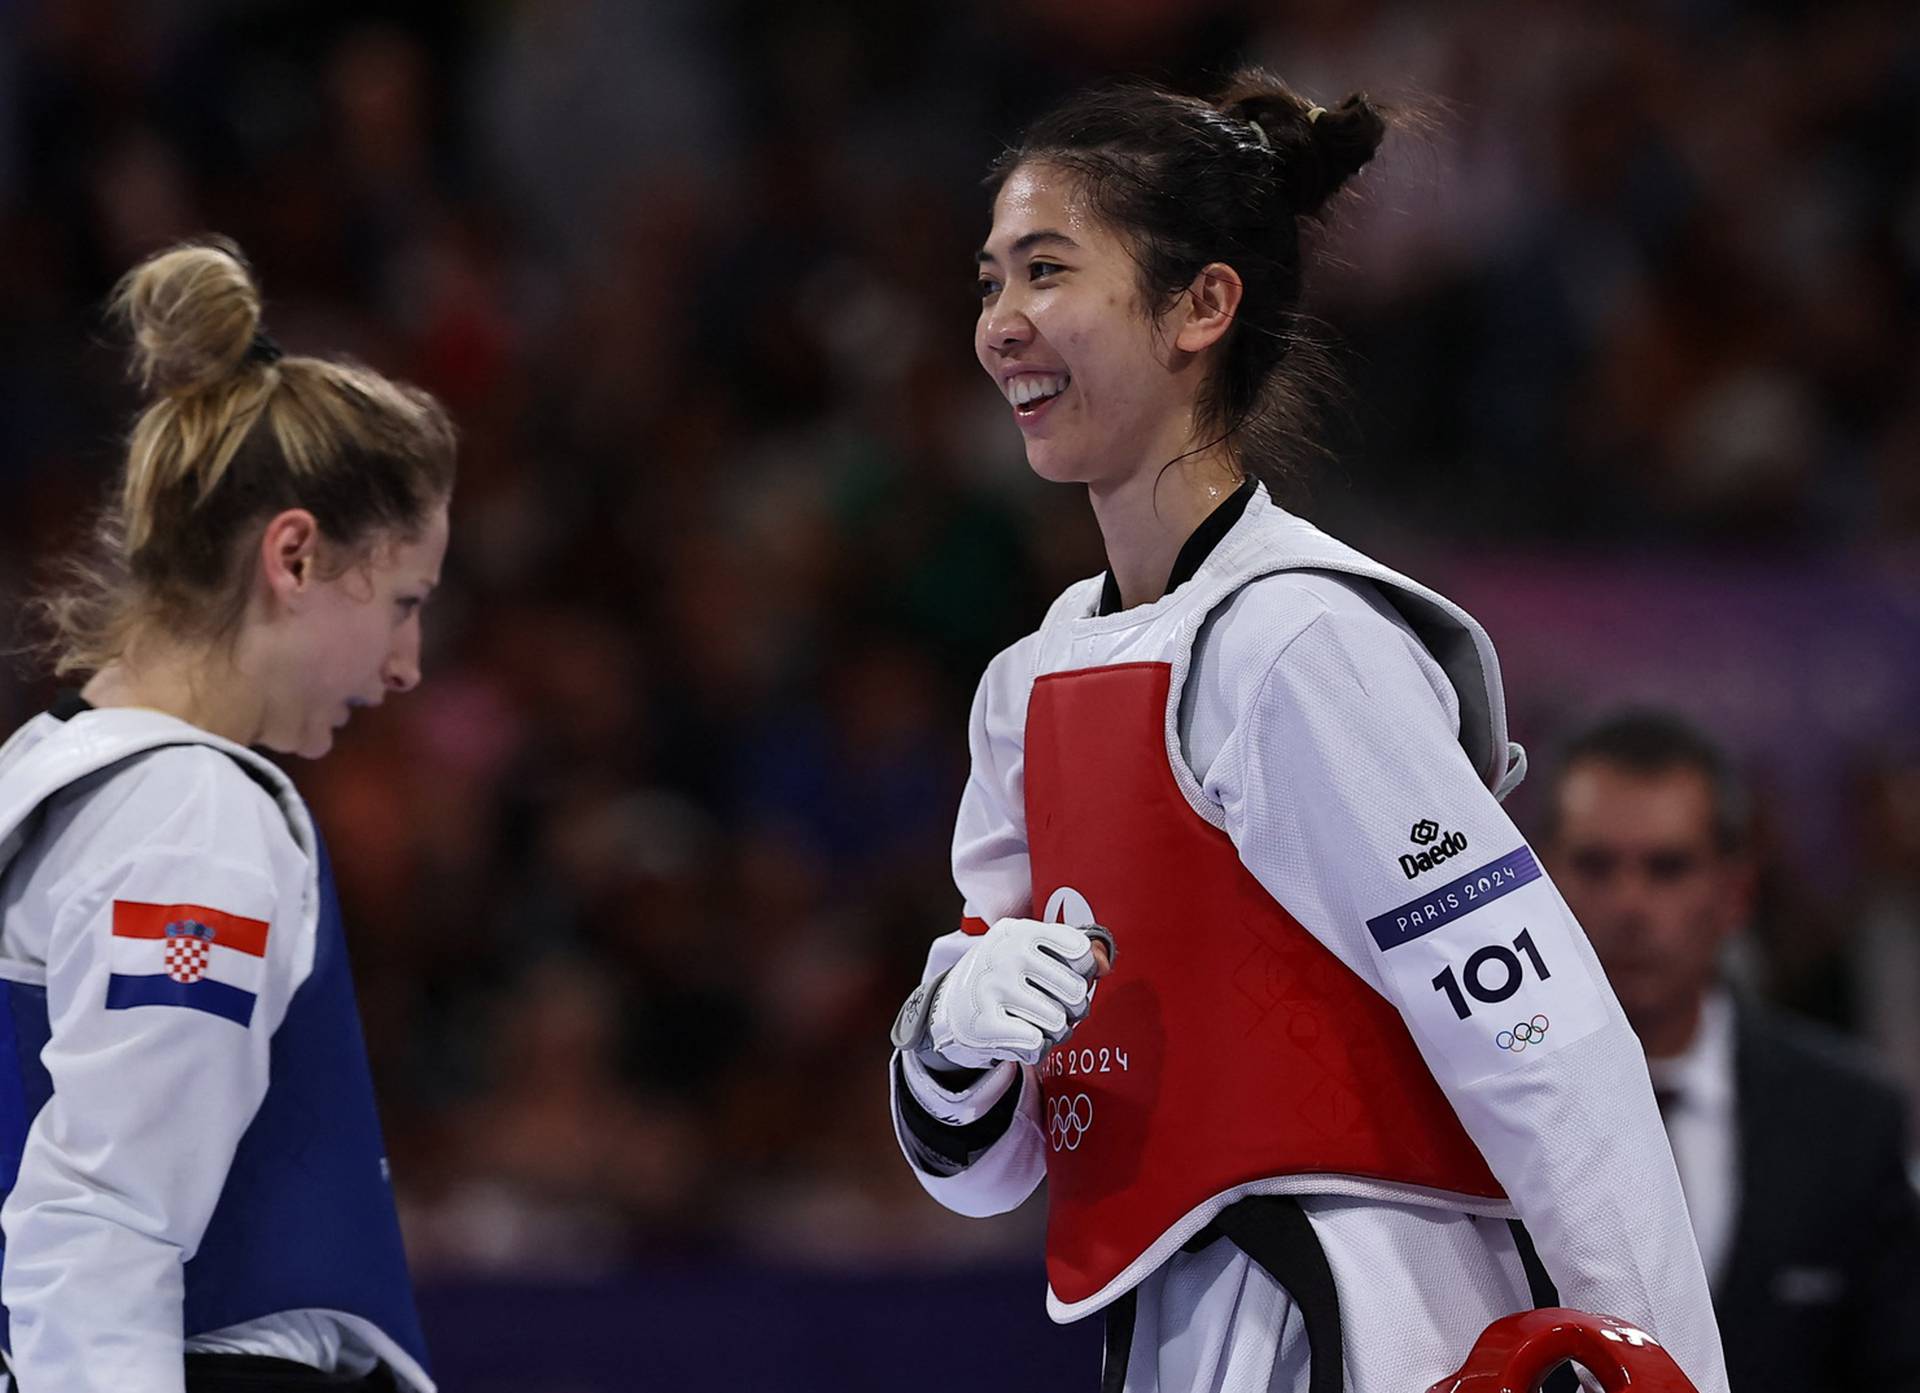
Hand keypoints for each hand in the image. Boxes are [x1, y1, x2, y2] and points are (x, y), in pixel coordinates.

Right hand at [923, 918, 1111, 1069]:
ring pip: (1059, 1022)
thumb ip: (1075, 951)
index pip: (1080, 952)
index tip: (1065, 975)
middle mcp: (1005, 955)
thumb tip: (1104, 963)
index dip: (1083, 972)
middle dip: (1073, 1008)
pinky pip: (1037, 1045)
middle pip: (1076, 992)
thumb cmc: (1004, 978)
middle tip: (1054, 1007)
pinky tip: (1021, 1037)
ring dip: (1055, 1032)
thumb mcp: (1032, 952)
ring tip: (1038, 1023)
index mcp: (1020, 931)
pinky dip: (1035, 1048)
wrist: (949, 1008)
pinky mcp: (983, 1025)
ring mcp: (991, 989)